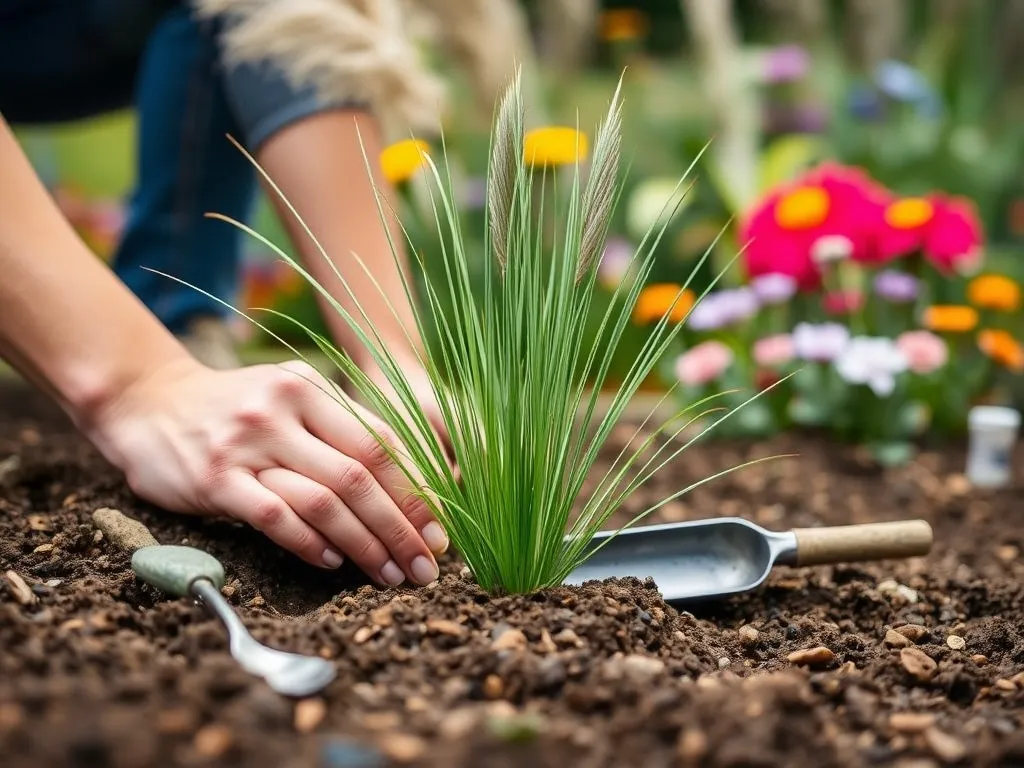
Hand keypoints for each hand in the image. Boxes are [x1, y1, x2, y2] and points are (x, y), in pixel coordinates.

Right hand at [85, 357, 449, 584]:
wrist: (147, 400)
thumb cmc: (234, 407)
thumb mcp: (289, 396)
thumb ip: (339, 428)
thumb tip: (408, 481)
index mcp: (311, 389)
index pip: (379, 443)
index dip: (415, 490)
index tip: (440, 530)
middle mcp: (283, 411)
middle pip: (360, 476)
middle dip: (401, 527)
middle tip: (424, 565)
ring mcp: (248, 445)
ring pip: (325, 500)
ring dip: (365, 543)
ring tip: (388, 573)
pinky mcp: (216, 479)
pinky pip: (275, 516)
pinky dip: (308, 543)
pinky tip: (332, 562)